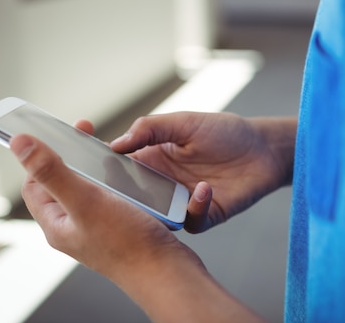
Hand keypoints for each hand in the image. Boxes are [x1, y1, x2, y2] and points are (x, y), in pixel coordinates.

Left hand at [12, 134, 202, 280]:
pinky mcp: (122, 226)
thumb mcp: (85, 201)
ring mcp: (99, 228)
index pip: (35, 184)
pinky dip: (120, 182)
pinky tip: (133, 177)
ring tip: (112, 156)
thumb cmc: (128, 245)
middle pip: (64, 183)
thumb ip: (52, 172)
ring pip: (91, 189)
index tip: (58, 134)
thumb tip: (20, 145)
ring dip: (99, 169)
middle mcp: (75, 227)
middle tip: (87, 136)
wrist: (167, 271)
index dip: (41, 157)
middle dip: (74, 157)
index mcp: (57, 223)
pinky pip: (114, 197)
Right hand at [107, 112, 296, 232]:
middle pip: (129, 197)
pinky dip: (195, 208)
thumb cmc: (223, 131)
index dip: (97, 168)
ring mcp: (180, 202)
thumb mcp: (184, 122)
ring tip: (156, 196)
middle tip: (114, 193)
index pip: (116, 167)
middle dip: (118, 197)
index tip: (81, 165)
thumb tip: (115, 144)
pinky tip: (205, 188)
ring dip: (153, 211)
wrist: (262, 148)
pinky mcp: (203, 215)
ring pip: (154, 217)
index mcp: (150, 159)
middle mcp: (161, 184)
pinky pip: (190, 222)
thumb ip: (150, 128)